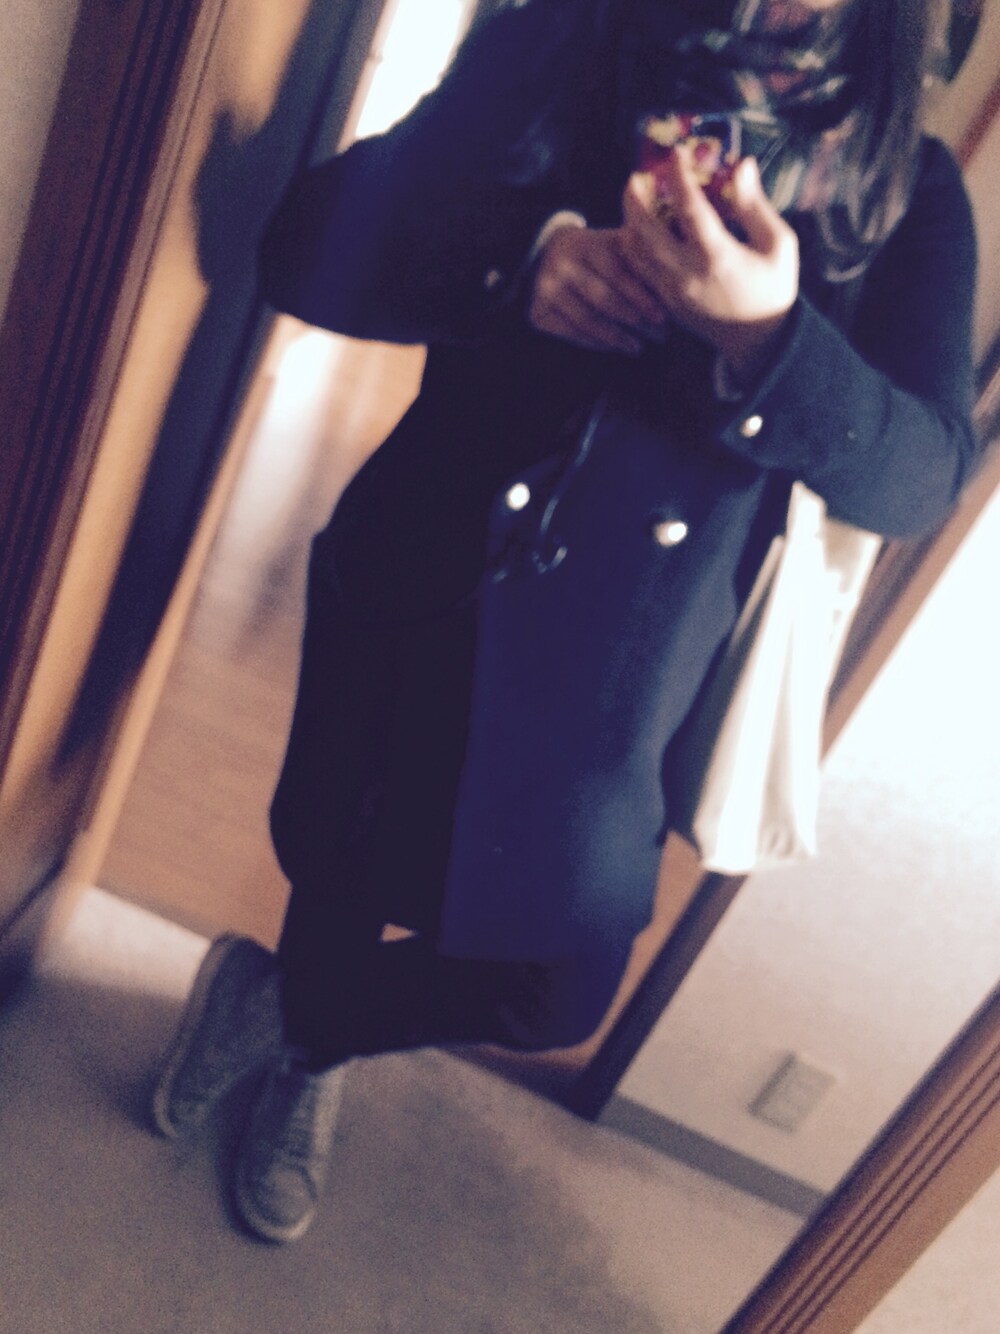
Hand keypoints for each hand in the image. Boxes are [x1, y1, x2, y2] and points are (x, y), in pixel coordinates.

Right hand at [527, 223, 667, 354]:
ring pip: (588, 320)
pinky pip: (571, 333)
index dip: (644, 298)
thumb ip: (640, 253)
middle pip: (605, 300)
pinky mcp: (537, 312)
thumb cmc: (595, 252)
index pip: (619, 275)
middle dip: (637, 322)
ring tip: (639, 347)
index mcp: (586, 244)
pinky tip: (615, 347)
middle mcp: (562, 265)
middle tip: (661, 336)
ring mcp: (546, 290)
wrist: (545, 254)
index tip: (666, 317)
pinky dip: (596, 342)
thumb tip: (679, 273)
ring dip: (618, 337)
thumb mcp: (614, 243)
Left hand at [621, 152, 798, 382]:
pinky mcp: (666, 303)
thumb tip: (741, 165)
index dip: (678, 176)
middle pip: (646, 230)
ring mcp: (672, 290)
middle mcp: (688, 273)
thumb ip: (755, 205)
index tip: (675, 153)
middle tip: (634, 178)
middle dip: (635, 200)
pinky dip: (634, 248)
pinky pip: (640, 271)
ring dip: (629, 223)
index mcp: (718, 255)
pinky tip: (637, 231)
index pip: (689, 207)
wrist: (759, 340)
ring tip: (632, 201)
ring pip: (636, 252)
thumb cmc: (774, 287)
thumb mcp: (779, 244)